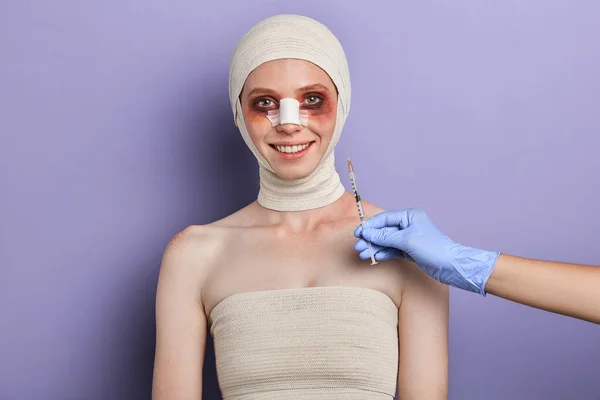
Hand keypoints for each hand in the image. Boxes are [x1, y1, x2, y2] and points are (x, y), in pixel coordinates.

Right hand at [354, 208, 499, 294]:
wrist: (451, 266)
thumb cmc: (433, 248)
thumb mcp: (406, 240)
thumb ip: (385, 236)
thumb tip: (367, 232)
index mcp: (410, 216)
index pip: (384, 218)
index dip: (370, 226)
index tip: (358, 233)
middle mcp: (408, 225)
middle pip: (383, 230)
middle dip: (370, 239)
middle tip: (358, 247)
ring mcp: (408, 238)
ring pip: (386, 241)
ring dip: (374, 247)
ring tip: (363, 254)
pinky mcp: (409, 250)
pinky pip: (392, 250)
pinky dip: (383, 253)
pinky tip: (374, 257)